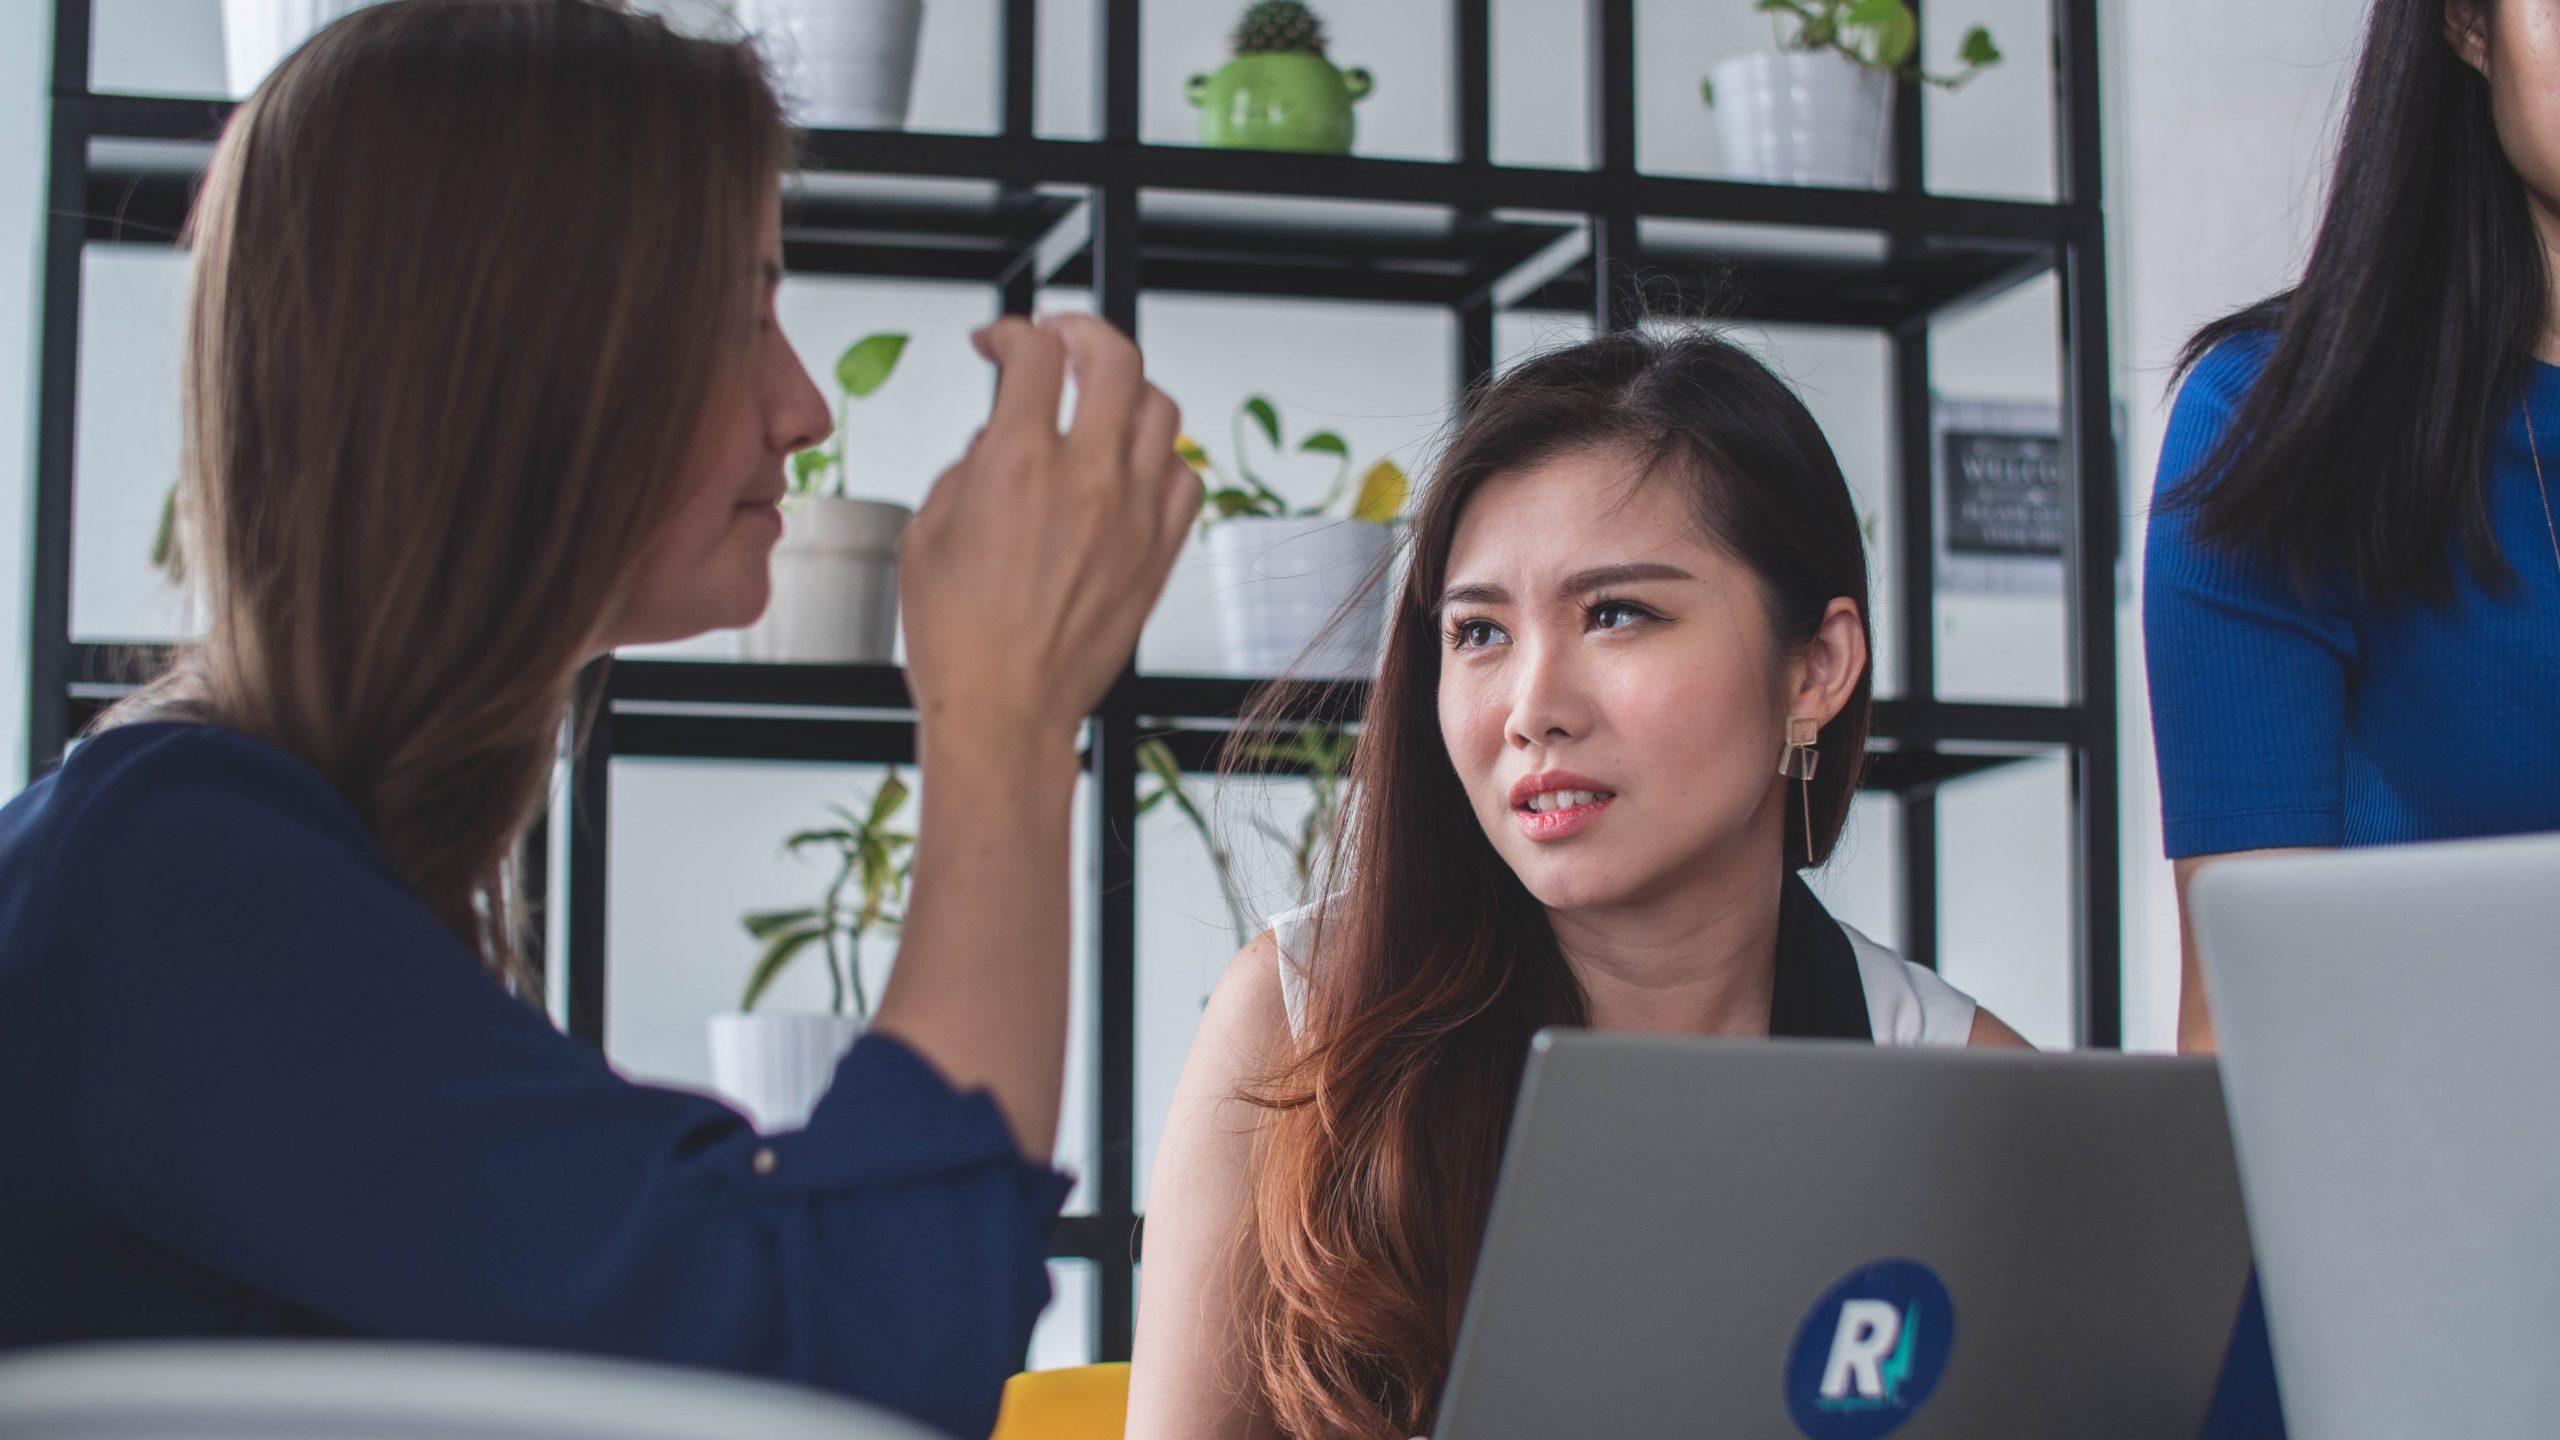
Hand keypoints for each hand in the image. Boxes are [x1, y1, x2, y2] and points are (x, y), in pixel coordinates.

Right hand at [898, 313, 1199, 751]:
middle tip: (1059, 336)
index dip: (1011, 332)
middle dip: (1082, 329)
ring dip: (1127, 388)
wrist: (1006, 711)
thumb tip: (994, 439)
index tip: (999, 340)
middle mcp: (1086, 478)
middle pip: (1114, 357)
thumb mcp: (926, 534)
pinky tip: (1132, 464)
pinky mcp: (1160, 551)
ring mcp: (1133, 513)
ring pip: (1161, 408)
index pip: (1032, 355)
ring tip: (1100, 395)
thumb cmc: (957, 636)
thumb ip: (964, 468)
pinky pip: (1185, 475)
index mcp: (1017, 464)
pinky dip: (1160, 456)